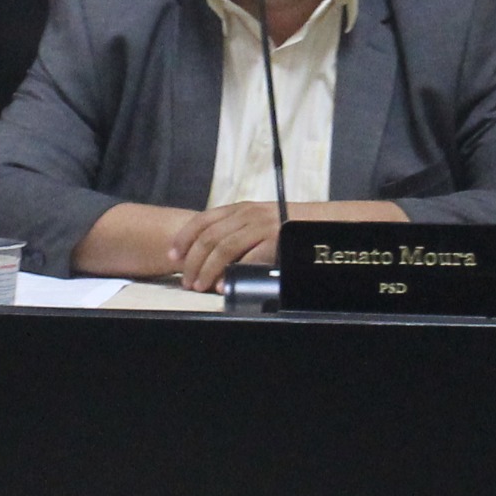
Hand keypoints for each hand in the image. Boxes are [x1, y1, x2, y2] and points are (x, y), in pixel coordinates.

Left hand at [165, 201, 284, 291]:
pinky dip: (233, 273)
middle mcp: (248, 214)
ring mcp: (262, 226)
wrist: (322, 224)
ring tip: (199, 286)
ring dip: (207, 270)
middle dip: (193, 262)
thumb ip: (236, 232)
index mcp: (240, 209)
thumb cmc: (288, 229)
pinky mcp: (275, 241)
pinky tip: (224, 285)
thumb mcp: (258, 223)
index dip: (184, 238)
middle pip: (209, 237)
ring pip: (223, 248)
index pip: (203, 220)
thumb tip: (209, 258)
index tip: (173, 255)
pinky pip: (247, 259)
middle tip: (187, 281)